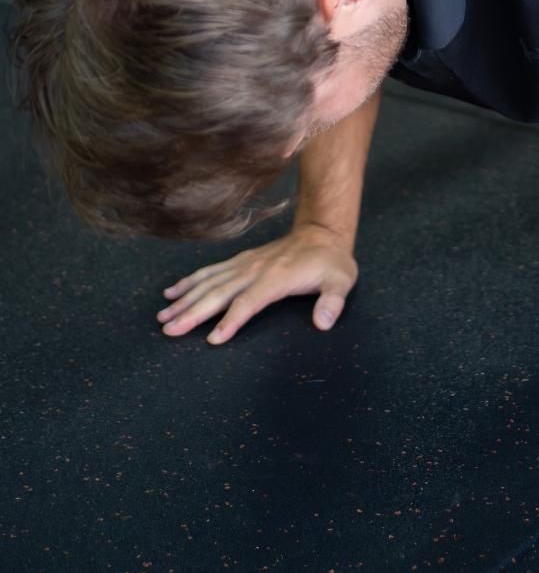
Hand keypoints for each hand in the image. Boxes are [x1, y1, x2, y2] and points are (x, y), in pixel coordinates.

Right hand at [156, 224, 358, 344]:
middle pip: (219, 293)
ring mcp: (245, 264)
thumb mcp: (341, 281)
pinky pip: (211, 271)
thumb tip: (323, 323)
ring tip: (163, 316)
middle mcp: (255, 270)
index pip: (249, 302)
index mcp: (277, 278)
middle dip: (193, 312)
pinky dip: (190, 281)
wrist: (322, 233)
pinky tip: (172, 293)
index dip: (232, 320)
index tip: (213, 338)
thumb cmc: (331, 262)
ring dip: (185, 299)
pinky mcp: (240, 260)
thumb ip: (333, 302)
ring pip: (209, 282)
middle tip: (168, 330)